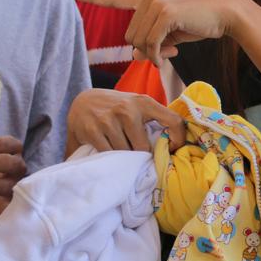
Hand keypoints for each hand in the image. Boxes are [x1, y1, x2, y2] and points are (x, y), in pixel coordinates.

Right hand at [67, 88, 185, 154]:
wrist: (82, 101)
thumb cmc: (116, 107)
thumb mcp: (137, 105)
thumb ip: (154, 118)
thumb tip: (177, 143)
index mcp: (144, 102)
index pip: (173, 120)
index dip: (178, 139)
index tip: (172, 150)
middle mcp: (127, 109)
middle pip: (144, 147)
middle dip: (141, 157)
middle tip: (137, 158)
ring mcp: (109, 120)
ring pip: (125, 153)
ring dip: (124, 159)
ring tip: (121, 154)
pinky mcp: (93, 130)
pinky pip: (109, 154)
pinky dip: (110, 159)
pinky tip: (109, 155)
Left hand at [72, 0, 247, 68]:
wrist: (225, 11)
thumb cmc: (199, 21)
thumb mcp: (172, 33)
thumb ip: (152, 41)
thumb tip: (134, 55)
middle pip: (129, 36)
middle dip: (145, 50)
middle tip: (166, 53)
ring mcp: (156, 3)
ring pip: (138, 42)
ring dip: (153, 54)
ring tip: (172, 52)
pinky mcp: (165, 13)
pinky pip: (151, 44)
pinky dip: (159, 56)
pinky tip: (171, 57)